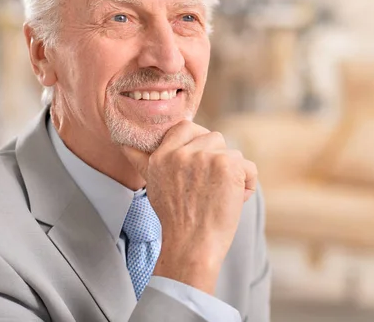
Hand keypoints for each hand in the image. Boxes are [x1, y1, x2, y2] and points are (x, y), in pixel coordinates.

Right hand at [121, 120, 256, 293]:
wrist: (191, 245)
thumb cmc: (175, 219)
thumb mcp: (152, 183)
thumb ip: (141, 159)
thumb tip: (124, 142)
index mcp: (162, 155)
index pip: (186, 127)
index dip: (199, 141)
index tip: (202, 164)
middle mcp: (182, 153)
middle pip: (214, 138)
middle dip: (217, 161)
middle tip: (209, 189)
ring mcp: (206, 157)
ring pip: (232, 153)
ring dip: (233, 174)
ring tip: (220, 197)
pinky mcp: (227, 165)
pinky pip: (249, 167)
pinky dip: (247, 185)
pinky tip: (235, 201)